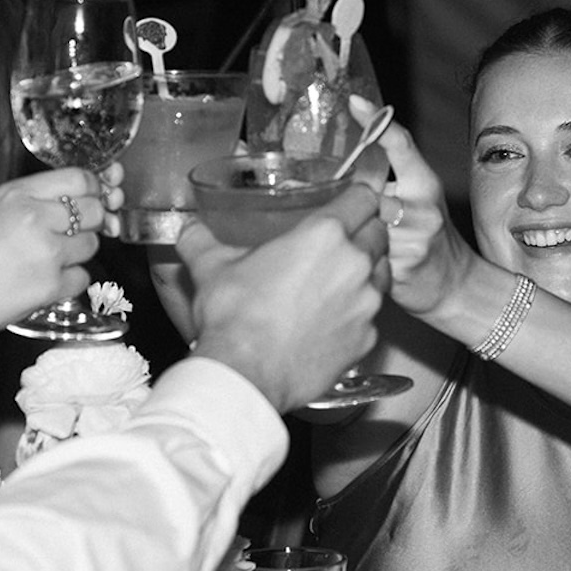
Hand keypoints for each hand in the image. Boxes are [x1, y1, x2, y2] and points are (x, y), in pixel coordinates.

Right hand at [0, 166, 121, 334]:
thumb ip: (31, 197)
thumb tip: (74, 196)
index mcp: (19, 194)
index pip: (79, 178)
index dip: (92, 190)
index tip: (91, 199)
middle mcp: (36, 217)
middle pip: (94, 210)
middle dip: (89, 222)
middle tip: (68, 234)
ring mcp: (47, 252)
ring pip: (91, 244)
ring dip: (76, 253)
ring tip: (47, 260)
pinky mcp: (52, 284)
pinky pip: (83, 277)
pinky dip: (69, 282)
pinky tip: (45, 281)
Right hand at [179, 184, 389, 412]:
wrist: (246, 374)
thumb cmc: (234, 316)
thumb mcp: (211, 267)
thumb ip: (201, 240)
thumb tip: (188, 230)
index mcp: (325, 234)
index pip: (365, 198)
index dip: (359, 197)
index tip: (352, 201)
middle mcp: (355, 264)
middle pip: (379, 234)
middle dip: (366, 233)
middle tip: (343, 242)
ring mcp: (366, 304)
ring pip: (382, 275)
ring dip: (368, 273)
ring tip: (340, 281)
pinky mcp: (366, 339)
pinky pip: (371, 318)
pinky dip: (357, 316)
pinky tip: (332, 321)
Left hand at [351, 99, 480, 318]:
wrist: (454, 284)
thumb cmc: (428, 231)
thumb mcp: (419, 193)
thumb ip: (392, 171)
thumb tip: (354, 141)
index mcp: (425, 183)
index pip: (401, 145)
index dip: (377, 122)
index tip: (354, 101)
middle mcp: (423, 207)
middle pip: (366, 192)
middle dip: (352, 204)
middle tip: (348, 216)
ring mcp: (414, 238)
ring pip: (361, 224)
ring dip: (353, 232)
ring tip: (359, 242)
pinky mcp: (401, 267)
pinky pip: (362, 254)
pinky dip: (355, 257)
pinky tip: (361, 262)